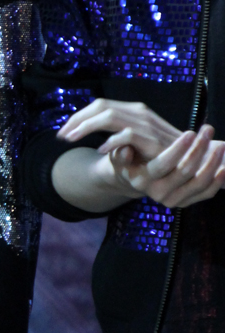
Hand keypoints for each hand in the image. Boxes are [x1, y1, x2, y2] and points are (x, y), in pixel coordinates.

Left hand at [58, 99, 224, 208]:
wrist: (181, 164)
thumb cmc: (150, 156)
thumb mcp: (126, 144)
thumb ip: (109, 135)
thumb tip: (79, 129)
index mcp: (131, 110)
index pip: (99, 105)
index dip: (78, 116)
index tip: (63, 131)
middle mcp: (138, 112)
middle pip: (100, 107)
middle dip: (77, 121)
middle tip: (61, 136)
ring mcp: (146, 123)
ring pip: (109, 116)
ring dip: (86, 128)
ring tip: (70, 140)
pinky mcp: (152, 138)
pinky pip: (127, 134)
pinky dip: (111, 141)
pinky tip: (100, 151)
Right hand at [109, 124, 224, 208]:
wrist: (135, 181)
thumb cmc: (129, 162)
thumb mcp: (118, 157)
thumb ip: (120, 153)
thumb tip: (125, 150)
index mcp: (143, 179)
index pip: (163, 164)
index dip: (178, 149)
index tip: (190, 133)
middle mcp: (158, 192)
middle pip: (185, 172)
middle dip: (199, 149)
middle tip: (207, 130)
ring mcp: (173, 200)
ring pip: (200, 183)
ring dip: (213, 163)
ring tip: (220, 145)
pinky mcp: (186, 202)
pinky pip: (206, 193)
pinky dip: (219, 181)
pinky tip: (224, 167)